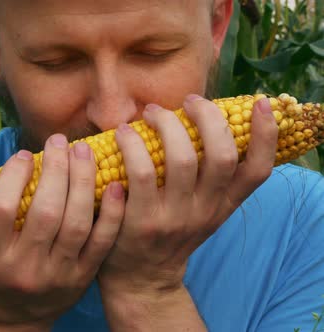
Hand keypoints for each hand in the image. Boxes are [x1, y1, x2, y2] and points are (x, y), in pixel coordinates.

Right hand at [0, 134, 124, 329]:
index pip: (1, 208)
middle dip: (56, 170)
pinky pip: (101, 243)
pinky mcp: (82, 279)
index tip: (25, 154)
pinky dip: (111, 213)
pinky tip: (114, 184)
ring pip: (75, 224)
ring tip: (83, 152)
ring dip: (83, 182)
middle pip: (45, 212)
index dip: (15, 175)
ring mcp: (56, 275)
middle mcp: (23, 267)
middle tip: (61, 141)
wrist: (14, 315)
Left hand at [98, 94, 277, 299]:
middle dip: (207, 118)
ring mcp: (174, 218)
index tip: (260, 104)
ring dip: (165, 125)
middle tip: (188, 101)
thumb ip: (208, 178)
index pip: (258, 171)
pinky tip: (123, 134)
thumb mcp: (199, 211)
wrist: (140, 278)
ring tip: (149, 112)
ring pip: (180, 159)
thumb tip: (204, 121)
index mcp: (223, 206)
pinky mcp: (142, 223)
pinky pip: (140, 174)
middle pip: (220, 156)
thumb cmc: (167, 232)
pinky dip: (132, 146)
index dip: (266, 135)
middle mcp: (204, 212)